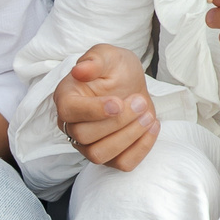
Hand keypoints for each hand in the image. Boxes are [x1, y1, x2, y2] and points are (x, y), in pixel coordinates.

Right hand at [53, 44, 157, 170]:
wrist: (131, 86)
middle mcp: (71, 125)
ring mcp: (87, 145)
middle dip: (118, 121)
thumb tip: (80, 70)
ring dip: (128, 137)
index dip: (94, 111)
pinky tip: (152, 126)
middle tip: (140, 102)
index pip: (69, 112)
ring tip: (148, 116)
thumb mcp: (109, 55)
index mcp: (66, 98)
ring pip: (99, 155)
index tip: (118, 102)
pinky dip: (140, 148)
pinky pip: (121, 164)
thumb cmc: (115, 70)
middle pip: (84, 136)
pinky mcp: (109, 156)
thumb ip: (95, 59)